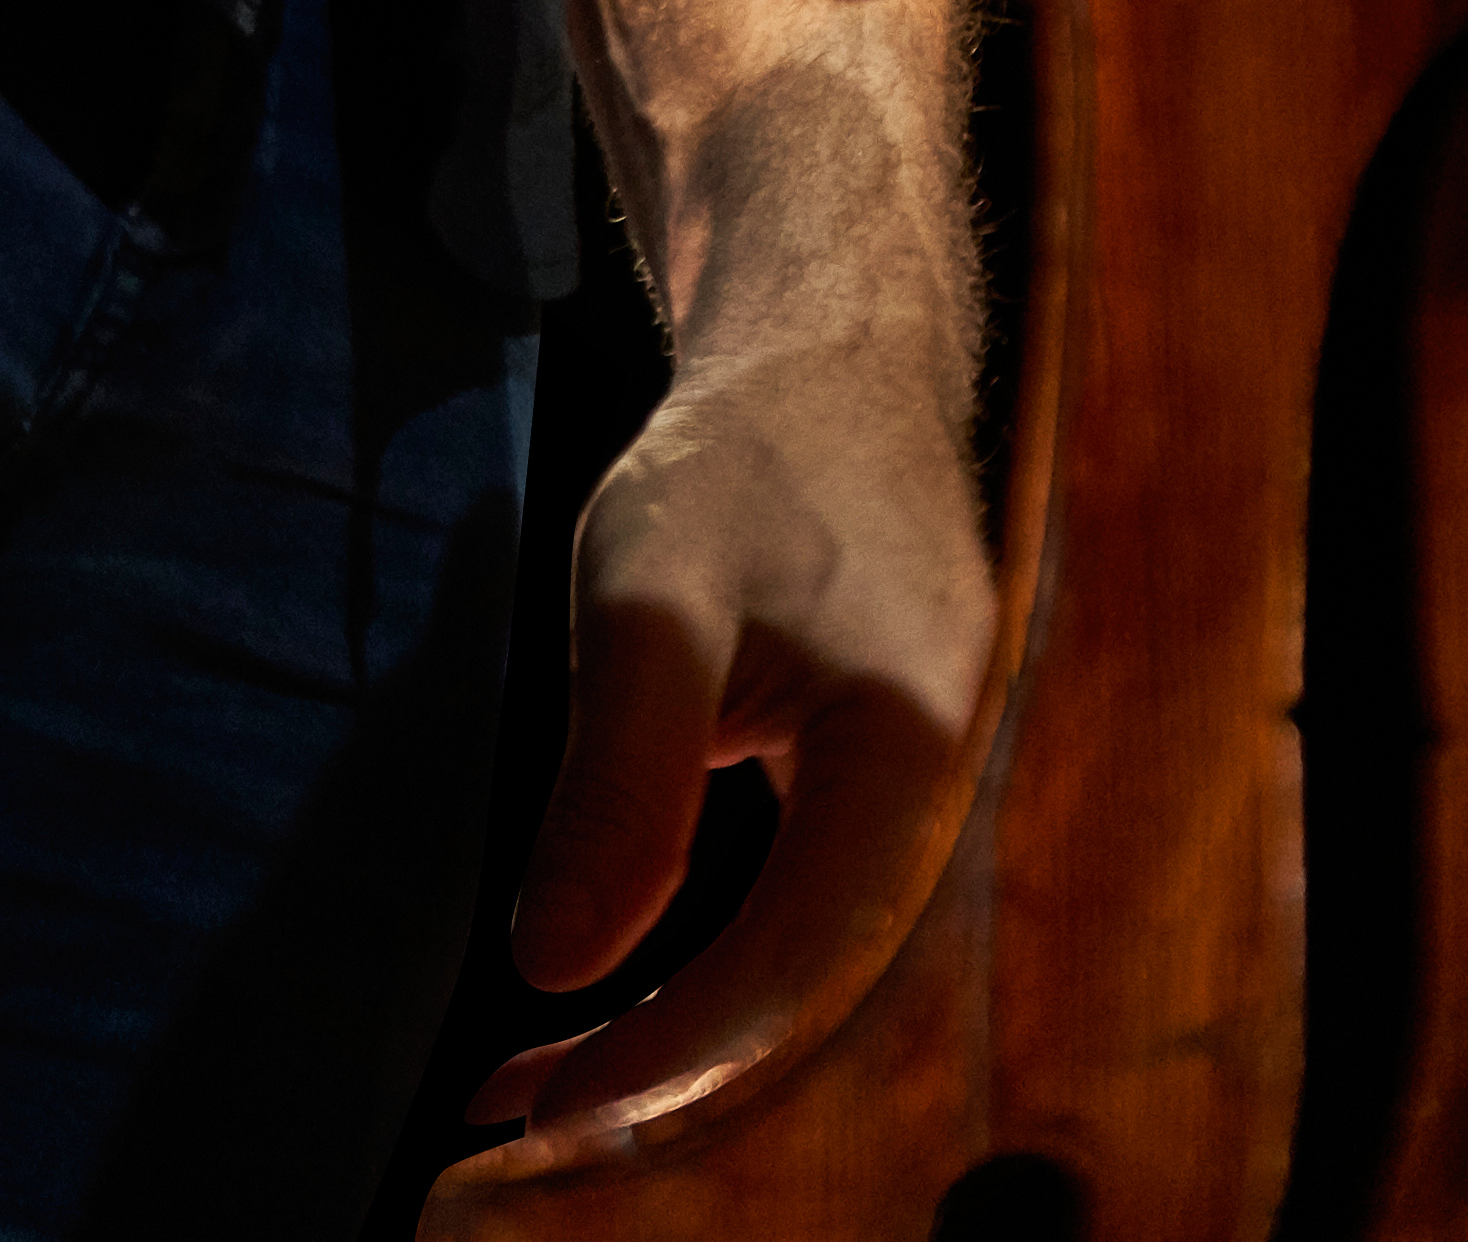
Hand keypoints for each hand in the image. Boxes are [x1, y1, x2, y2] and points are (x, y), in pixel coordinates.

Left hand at [465, 322, 996, 1144]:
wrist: (827, 346)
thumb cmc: (745, 447)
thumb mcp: (652, 582)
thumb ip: (621, 774)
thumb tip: (559, 965)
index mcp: (916, 738)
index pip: (807, 948)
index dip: (688, 1044)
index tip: (566, 1106)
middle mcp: (941, 783)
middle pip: (812, 982)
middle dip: (674, 1066)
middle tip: (526, 1121)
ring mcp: (918, 783)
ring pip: (802, 955)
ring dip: (679, 1027)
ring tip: (534, 1086)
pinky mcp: (875, 778)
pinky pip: (796, 904)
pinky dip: (700, 959)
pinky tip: (602, 991)